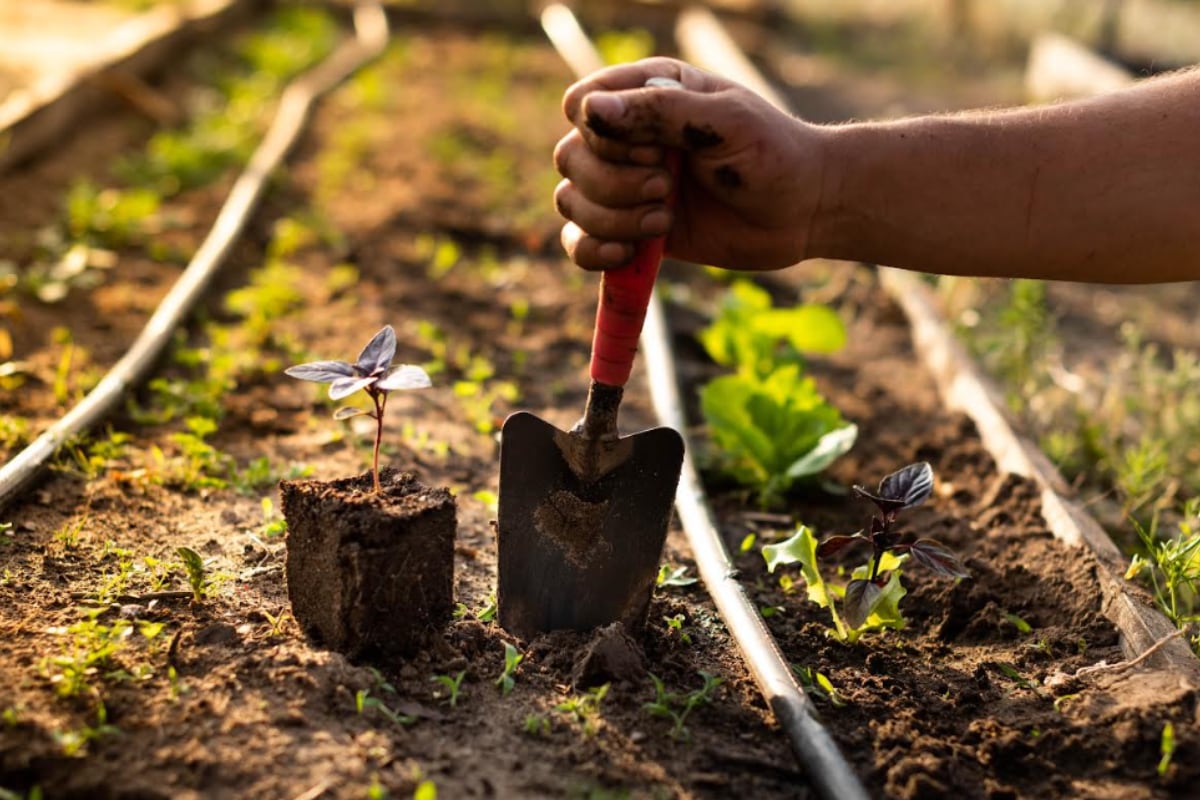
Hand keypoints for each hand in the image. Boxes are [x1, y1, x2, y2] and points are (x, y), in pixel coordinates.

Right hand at [554, 57, 826, 271]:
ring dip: (613, 218)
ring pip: (571, 201)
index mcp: (647, 94)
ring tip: (666, 219)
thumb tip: (589, 111)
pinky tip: (629, 252)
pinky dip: (593, 252)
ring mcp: (626, 187)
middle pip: (570, 157)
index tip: (653, 149)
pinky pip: (579, 243)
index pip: (581, 105)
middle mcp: (628, 139)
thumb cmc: (772, 153)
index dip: (601, 132)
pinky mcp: (631, 230)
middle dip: (614, 182)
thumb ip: (657, 112)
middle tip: (669, 186)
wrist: (802, 211)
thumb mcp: (724, 121)